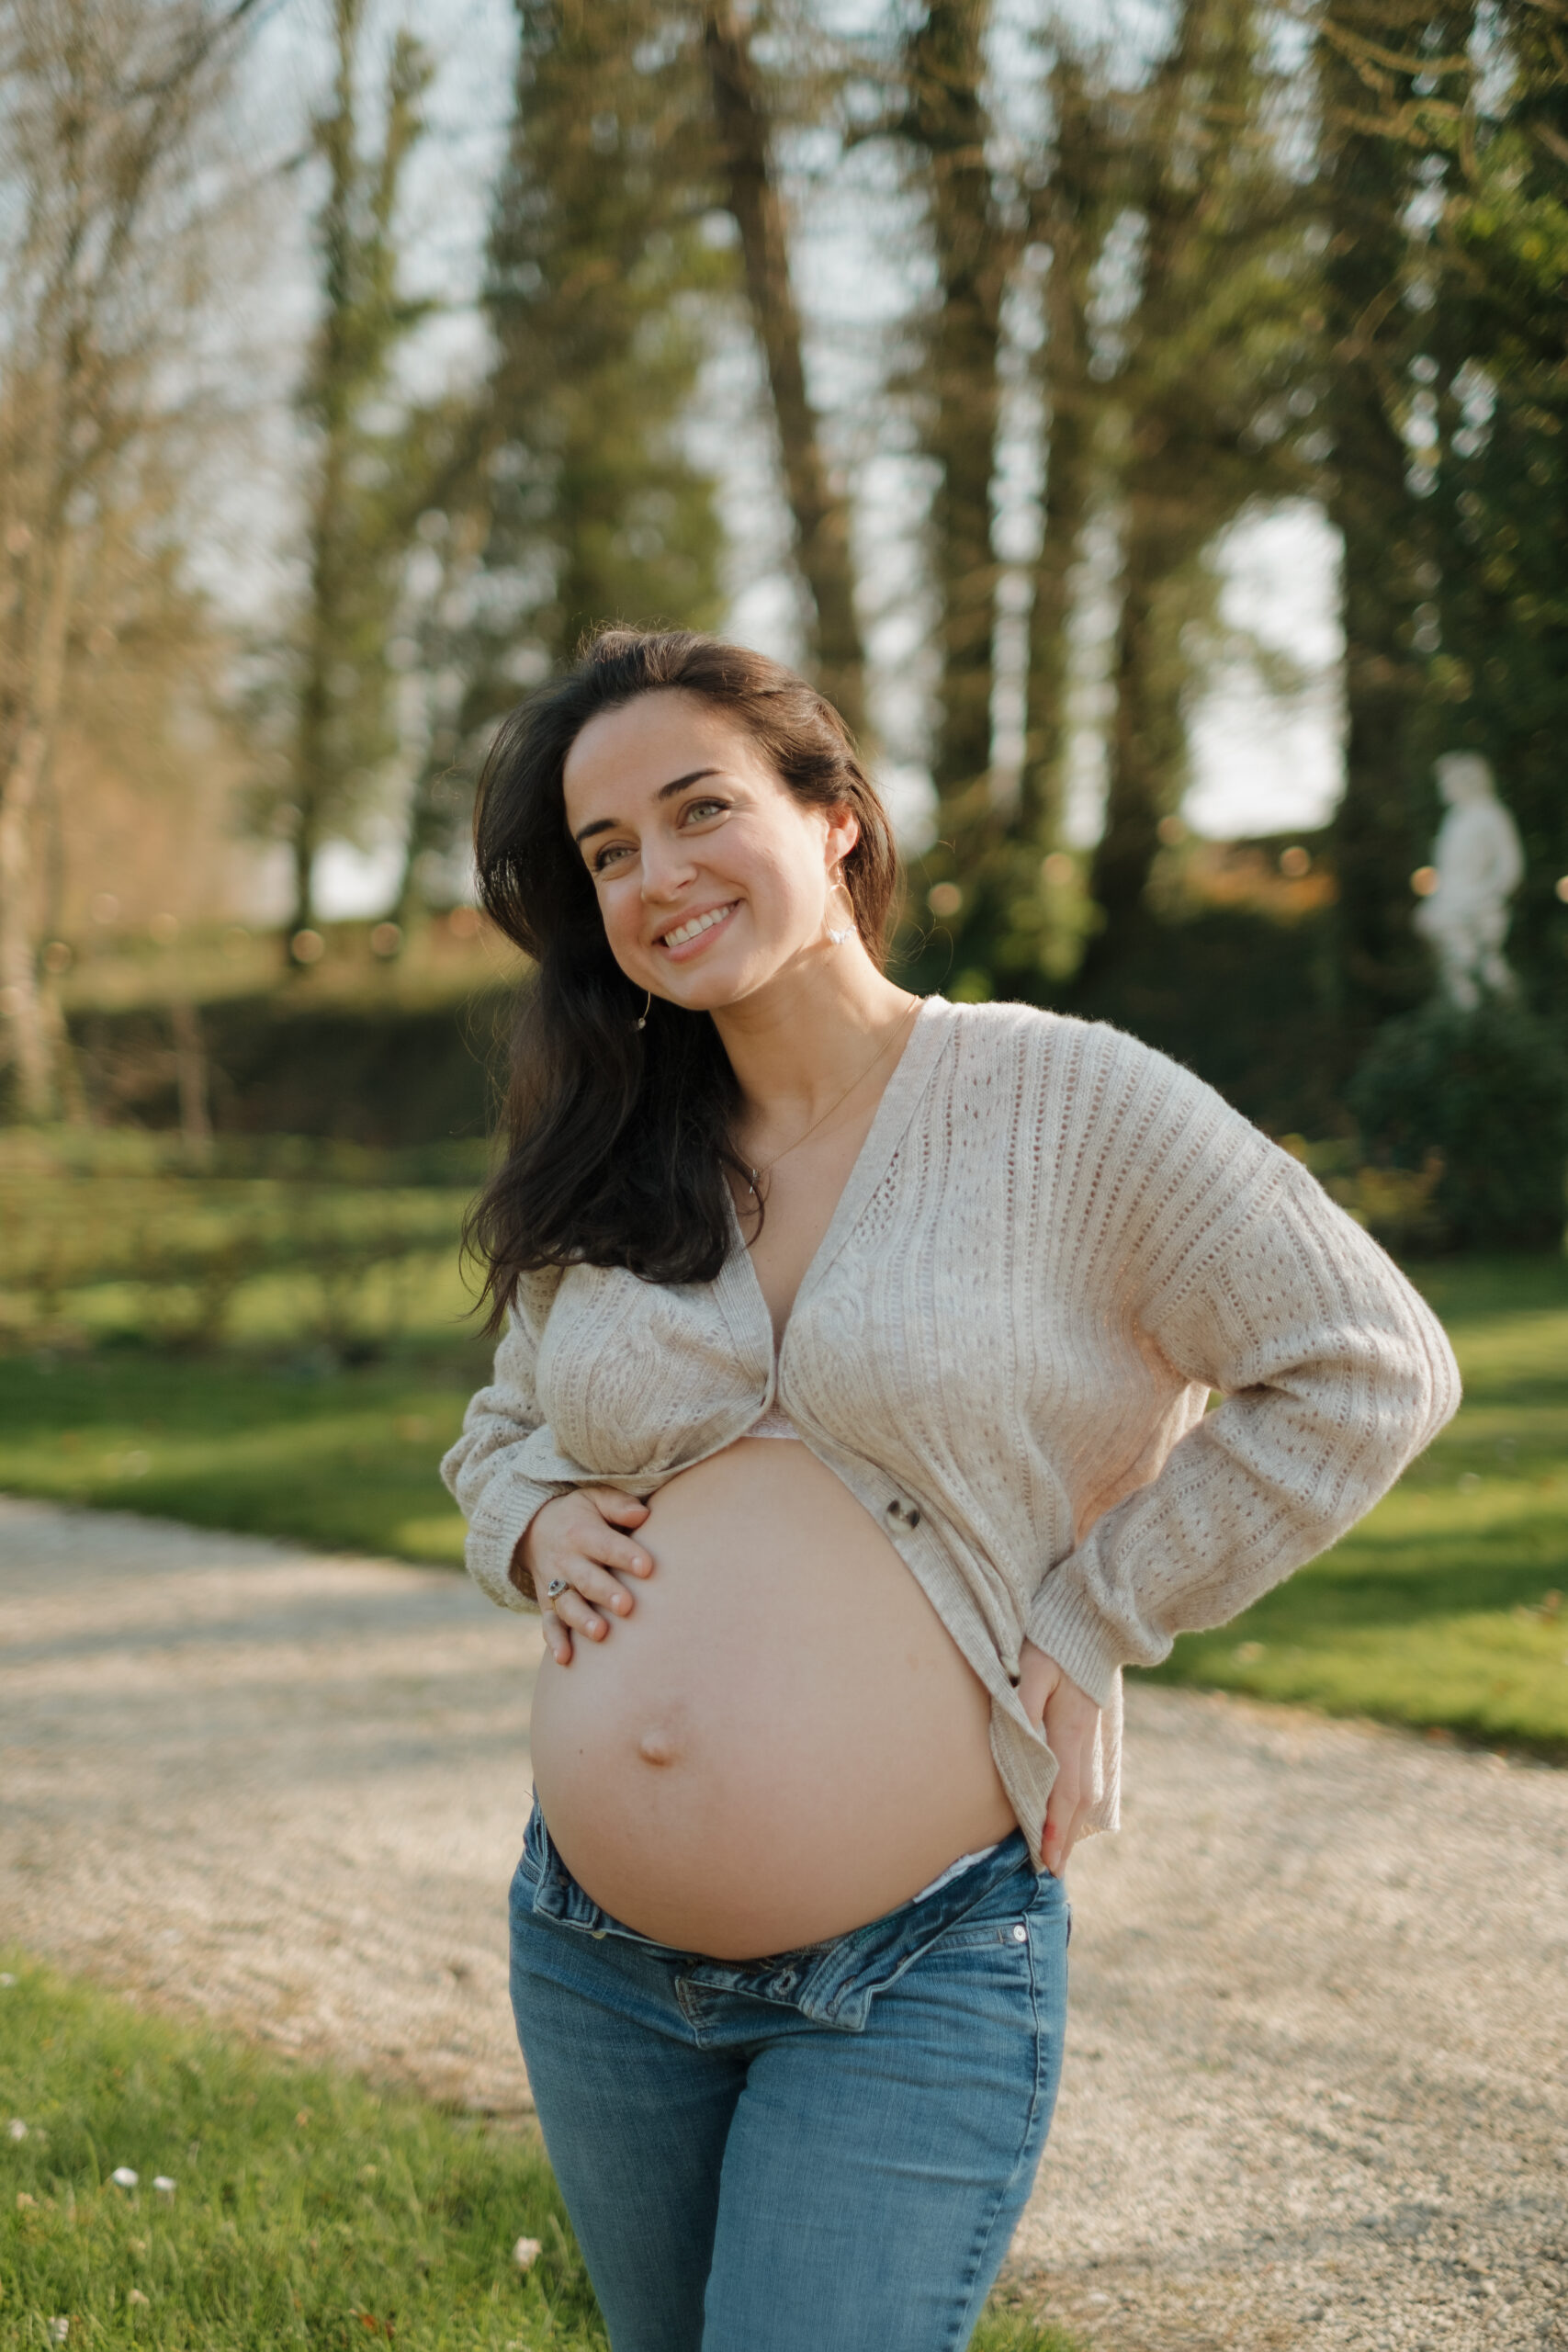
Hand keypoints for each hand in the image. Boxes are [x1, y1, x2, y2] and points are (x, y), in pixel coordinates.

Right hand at [515, 1488, 654, 1665]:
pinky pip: (548, 1624)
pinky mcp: (547, 1604)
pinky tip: (565, 1659)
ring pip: (568, 1605)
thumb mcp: (594, 1498)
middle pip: (587, 1579)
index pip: (605, 1545)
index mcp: (581, 1533)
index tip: (648, 1567)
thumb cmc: (579, 1515)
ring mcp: (555, 1585)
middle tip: (627, 1606)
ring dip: (583, 1620)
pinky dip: (555, 1641)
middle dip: (606, 1593)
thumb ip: (618, 1505)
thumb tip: (643, 1514)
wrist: (532, 1528)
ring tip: (601, 1634)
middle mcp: (566, 1561)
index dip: (625, 1555)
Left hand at [1016, 1638, 1100, 1877]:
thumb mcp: (1035, 1667)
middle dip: (1065, 1837)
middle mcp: (1084, 1740)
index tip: (1046, 1858)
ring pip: (1084, 1790)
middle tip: (1054, 1872)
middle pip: (1077, 1800)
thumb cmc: (1054, 1641)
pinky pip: (1084, 1775)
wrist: (1094, 1621)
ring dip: (1072, 1823)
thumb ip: (1025, 1703)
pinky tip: (1069, 1810)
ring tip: (1061, 1851)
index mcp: (1070, 1730)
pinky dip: (1077, 1801)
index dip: (1054, 1827)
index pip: (1062, 1791)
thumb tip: (1021, 1742)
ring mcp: (1089, 1735)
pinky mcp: (1087, 1728)